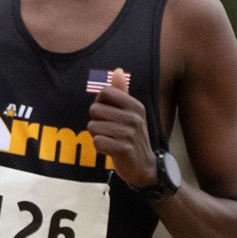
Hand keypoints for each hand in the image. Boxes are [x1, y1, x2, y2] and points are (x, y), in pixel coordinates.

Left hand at [88, 69, 155, 188]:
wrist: (144, 167)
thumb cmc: (132, 137)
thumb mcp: (131, 113)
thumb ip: (122, 93)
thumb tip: (117, 71)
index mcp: (135, 105)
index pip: (105, 92)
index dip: (99, 103)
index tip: (106, 114)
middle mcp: (134, 117)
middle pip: (95, 110)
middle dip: (96, 121)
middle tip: (108, 131)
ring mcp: (129, 133)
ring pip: (93, 127)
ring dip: (97, 136)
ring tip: (110, 140)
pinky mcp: (123, 149)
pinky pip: (97, 142)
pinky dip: (99, 147)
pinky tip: (110, 149)